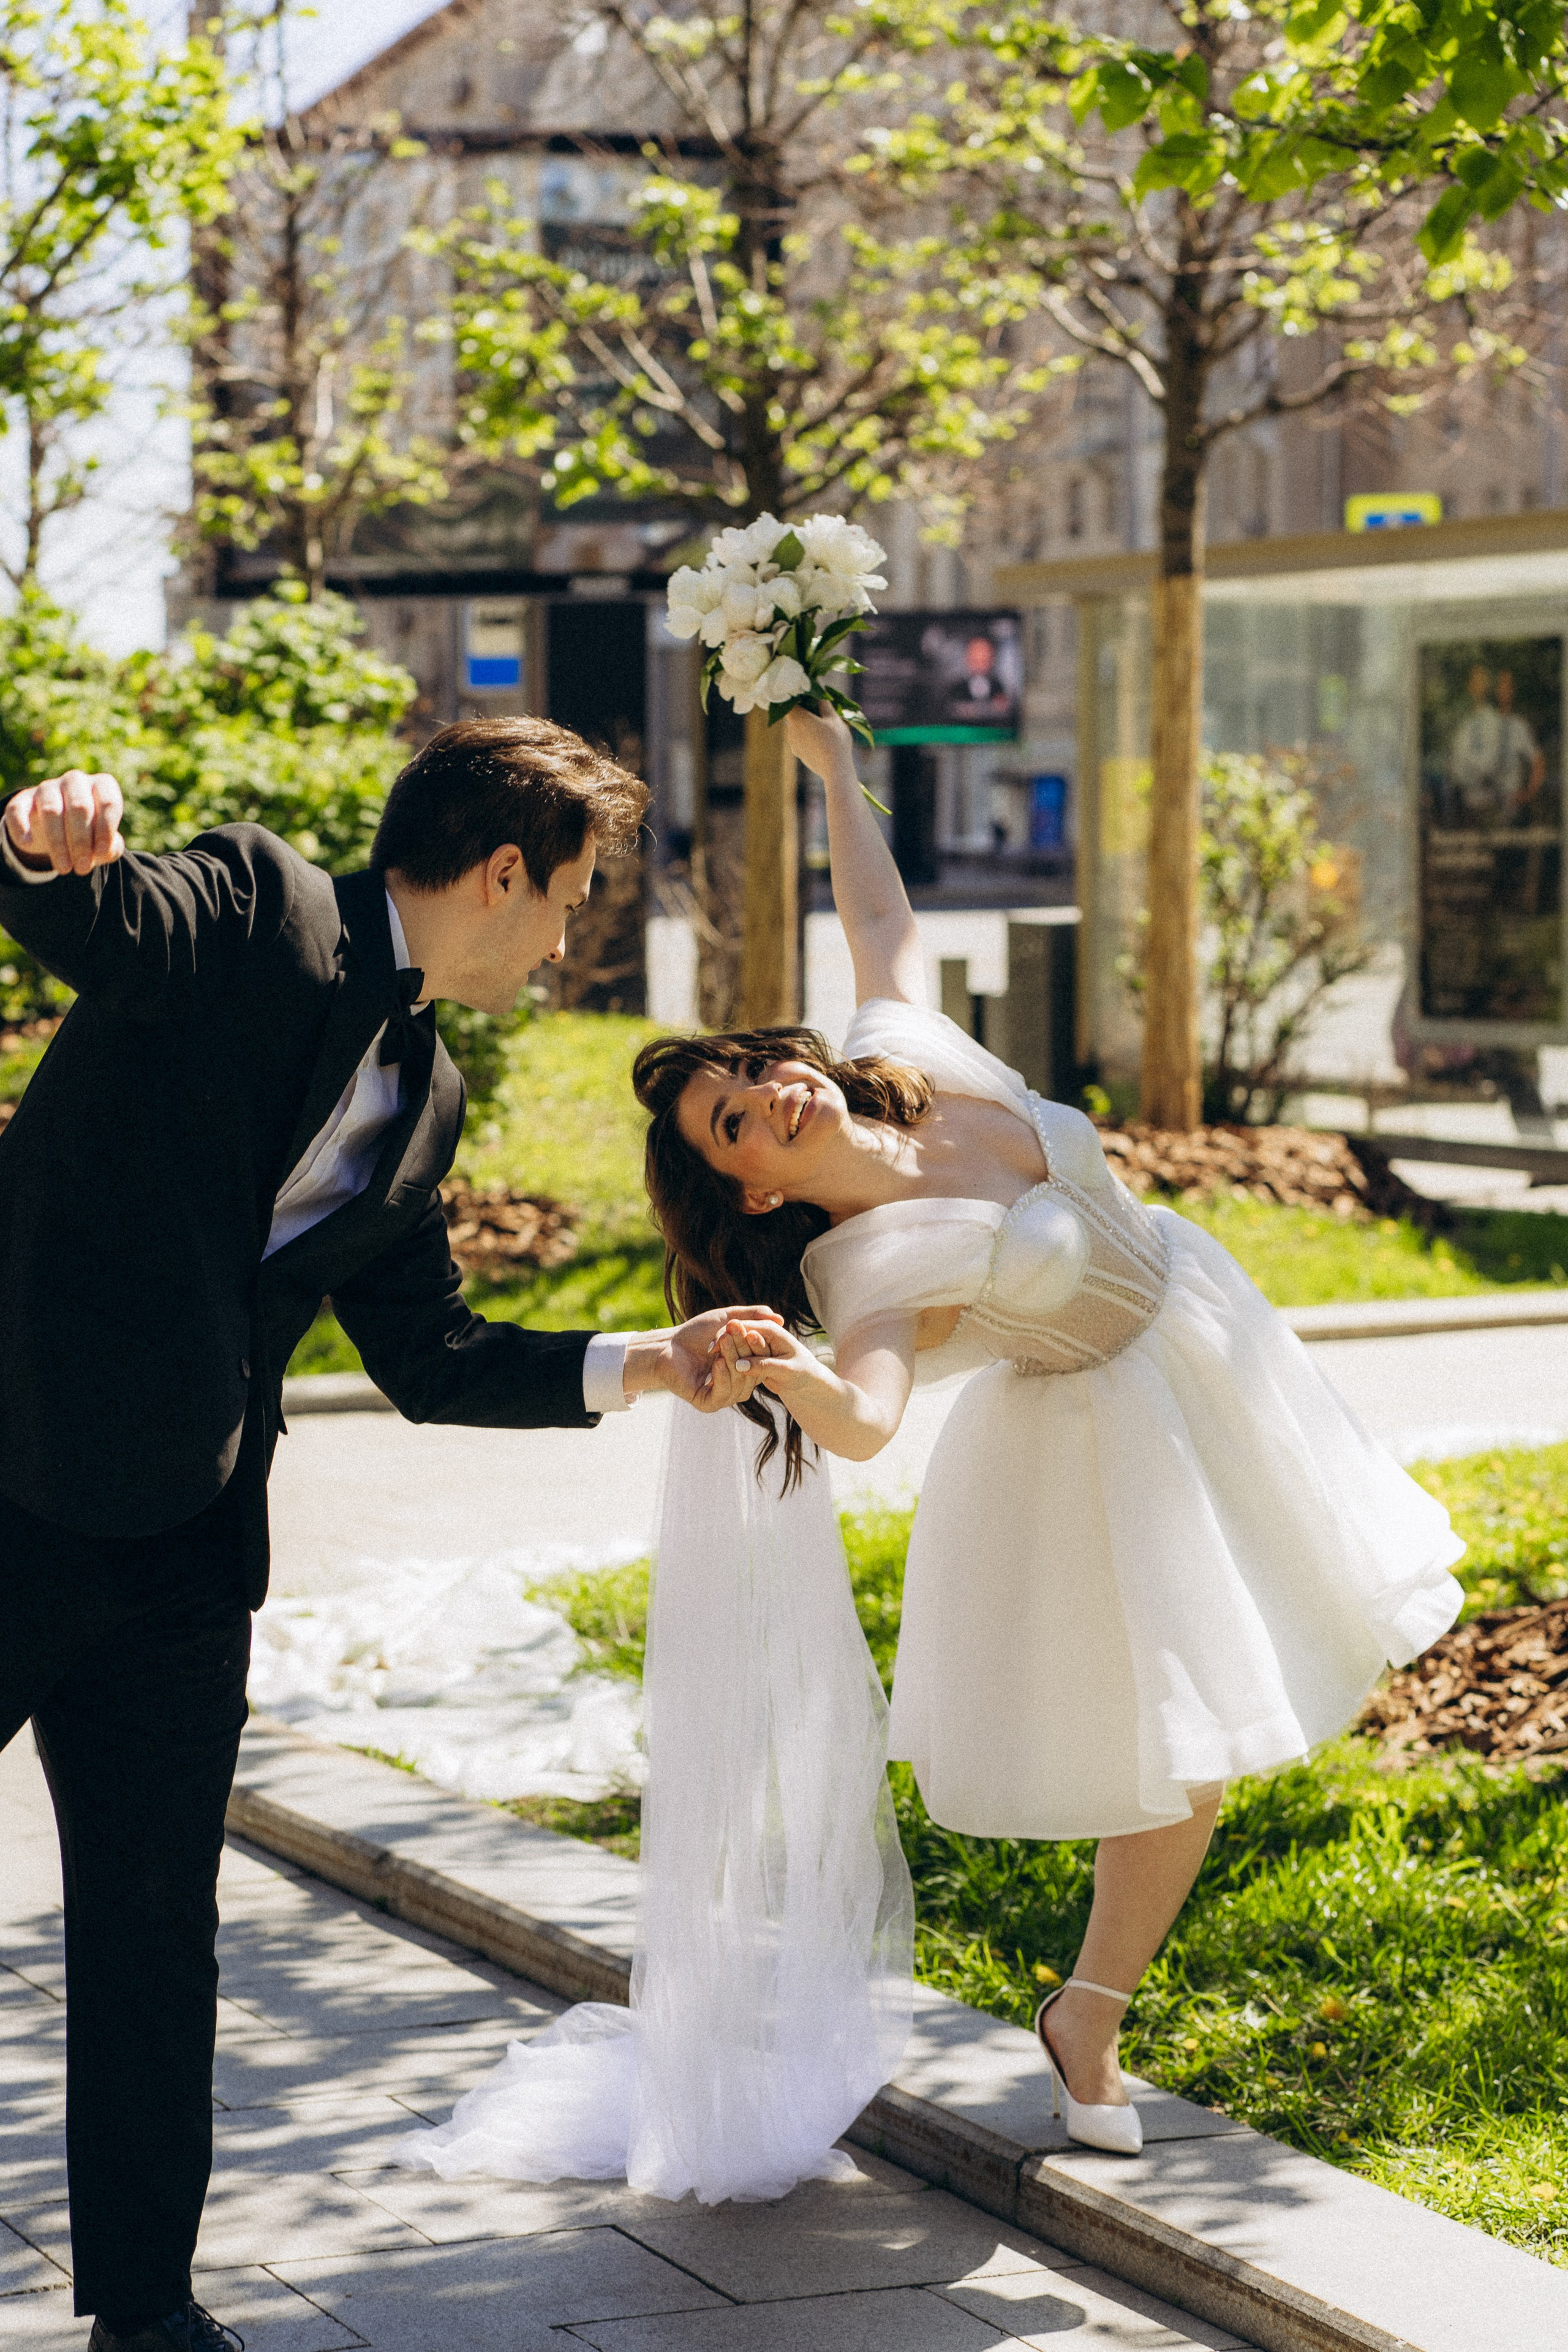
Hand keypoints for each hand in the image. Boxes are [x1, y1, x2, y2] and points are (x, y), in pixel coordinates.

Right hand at [4, 770, 124, 875]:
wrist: (57, 827)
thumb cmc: (90, 832)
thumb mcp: (104, 840)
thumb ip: (112, 847)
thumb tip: (107, 851)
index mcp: (102, 785)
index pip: (108, 802)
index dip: (106, 830)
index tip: (101, 854)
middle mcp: (75, 781)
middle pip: (80, 807)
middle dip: (81, 841)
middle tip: (82, 868)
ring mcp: (48, 788)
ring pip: (52, 810)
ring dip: (58, 843)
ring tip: (64, 868)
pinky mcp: (23, 800)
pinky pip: (19, 810)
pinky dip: (22, 827)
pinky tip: (28, 843)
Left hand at [631, 1306, 783, 1411]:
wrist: (668, 1345)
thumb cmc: (697, 1332)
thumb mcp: (727, 1318)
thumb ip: (752, 1317)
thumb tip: (780, 1319)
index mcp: (746, 1368)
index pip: (761, 1361)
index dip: (759, 1347)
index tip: (752, 1330)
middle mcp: (738, 1384)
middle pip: (751, 1374)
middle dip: (743, 1351)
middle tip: (731, 1332)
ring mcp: (723, 1396)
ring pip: (739, 1386)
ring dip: (732, 1361)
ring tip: (722, 1343)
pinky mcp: (707, 1403)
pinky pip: (722, 1396)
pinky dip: (722, 1378)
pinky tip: (716, 1363)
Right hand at [712, 1316, 821, 1402]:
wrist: (806, 1379)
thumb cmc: (802, 1373)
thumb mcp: (786, 1371)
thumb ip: (764, 1365)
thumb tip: (740, 1365)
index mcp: (774, 1331)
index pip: (751, 1329)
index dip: (734, 1336)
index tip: (720, 1345)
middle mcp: (762, 1333)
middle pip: (740, 1333)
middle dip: (725, 1340)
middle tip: (709, 1350)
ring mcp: (755, 1343)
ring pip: (734, 1343)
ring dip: (722, 1349)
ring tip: (709, 1359)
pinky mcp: (750, 1354)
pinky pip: (735, 1355)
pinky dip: (725, 1359)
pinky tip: (715, 1369)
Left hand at [784, 703, 854, 782]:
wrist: (835, 769)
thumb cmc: (835, 741)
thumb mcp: (833, 718)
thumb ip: (824, 704)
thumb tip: (819, 695)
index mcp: (797, 718)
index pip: (788, 702)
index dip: (795, 696)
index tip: (806, 694)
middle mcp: (790, 731)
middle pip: (792, 715)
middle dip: (803, 710)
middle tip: (817, 708)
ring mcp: (792, 743)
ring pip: (795, 728)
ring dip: (805, 724)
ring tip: (821, 725)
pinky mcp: (798, 753)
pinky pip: (799, 739)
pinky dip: (806, 736)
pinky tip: (820, 738)